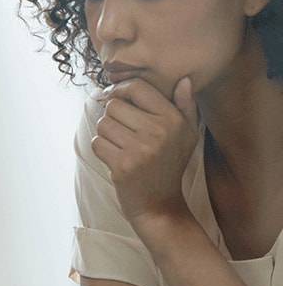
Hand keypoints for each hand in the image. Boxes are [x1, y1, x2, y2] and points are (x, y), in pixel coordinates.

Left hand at [90, 76, 198, 224]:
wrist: (160, 205)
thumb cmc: (170, 165)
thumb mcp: (186, 136)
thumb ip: (185, 107)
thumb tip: (183, 80)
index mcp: (173, 119)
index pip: (137, 87)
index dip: (120, 90)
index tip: (115, 99)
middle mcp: (159, 132)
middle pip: (114, 106)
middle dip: (112, 117)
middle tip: (123, 133)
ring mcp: (141, 149)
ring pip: (103, 124)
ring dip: (106, 135)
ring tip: (121, 146)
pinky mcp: (123, 165)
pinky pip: (97, 143)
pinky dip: (101, 150)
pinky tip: (115, 158)